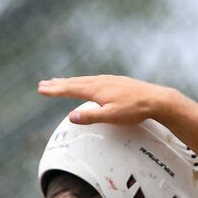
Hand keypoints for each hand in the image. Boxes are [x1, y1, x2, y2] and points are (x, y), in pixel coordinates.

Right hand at [37, 75, 177, 125]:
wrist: (156, 99)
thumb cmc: (134, 110)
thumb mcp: (111, 117)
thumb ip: (91, 117)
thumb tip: (70, 116)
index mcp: (96, 90)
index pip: (70, 89)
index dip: (55, 90)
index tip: (41, 89)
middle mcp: (100, 82)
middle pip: (74, 83)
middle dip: (58, 84)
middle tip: (43, 84)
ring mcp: (109, 80)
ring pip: (84, 80)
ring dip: (70, 81)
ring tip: (60, 82)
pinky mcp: (117, 82)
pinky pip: (94, 80)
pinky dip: (83, 81)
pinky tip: (86, 83)